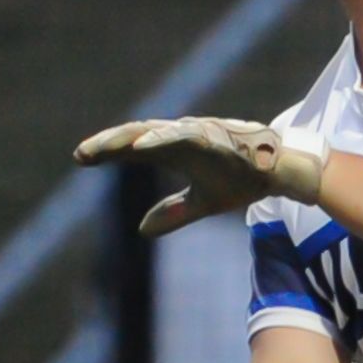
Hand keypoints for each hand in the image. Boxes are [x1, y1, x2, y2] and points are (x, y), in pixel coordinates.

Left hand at [77, 117, 329, 238]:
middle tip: (81, 155)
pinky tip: (141, 144)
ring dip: (126, 139)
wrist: (281, 170)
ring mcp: (196, 133)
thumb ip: (174, 213)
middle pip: (135, 136)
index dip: (107, 153)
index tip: (81, 159)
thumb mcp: (204, 203)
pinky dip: (161, 137)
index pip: (133, 149)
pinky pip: (183, 134)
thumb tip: (141, 230)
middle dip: (107, 145)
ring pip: (153, 132)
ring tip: (102, 149)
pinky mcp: (214, 134)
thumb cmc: (243, 179)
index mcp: (174, 151)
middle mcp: (180, 137)